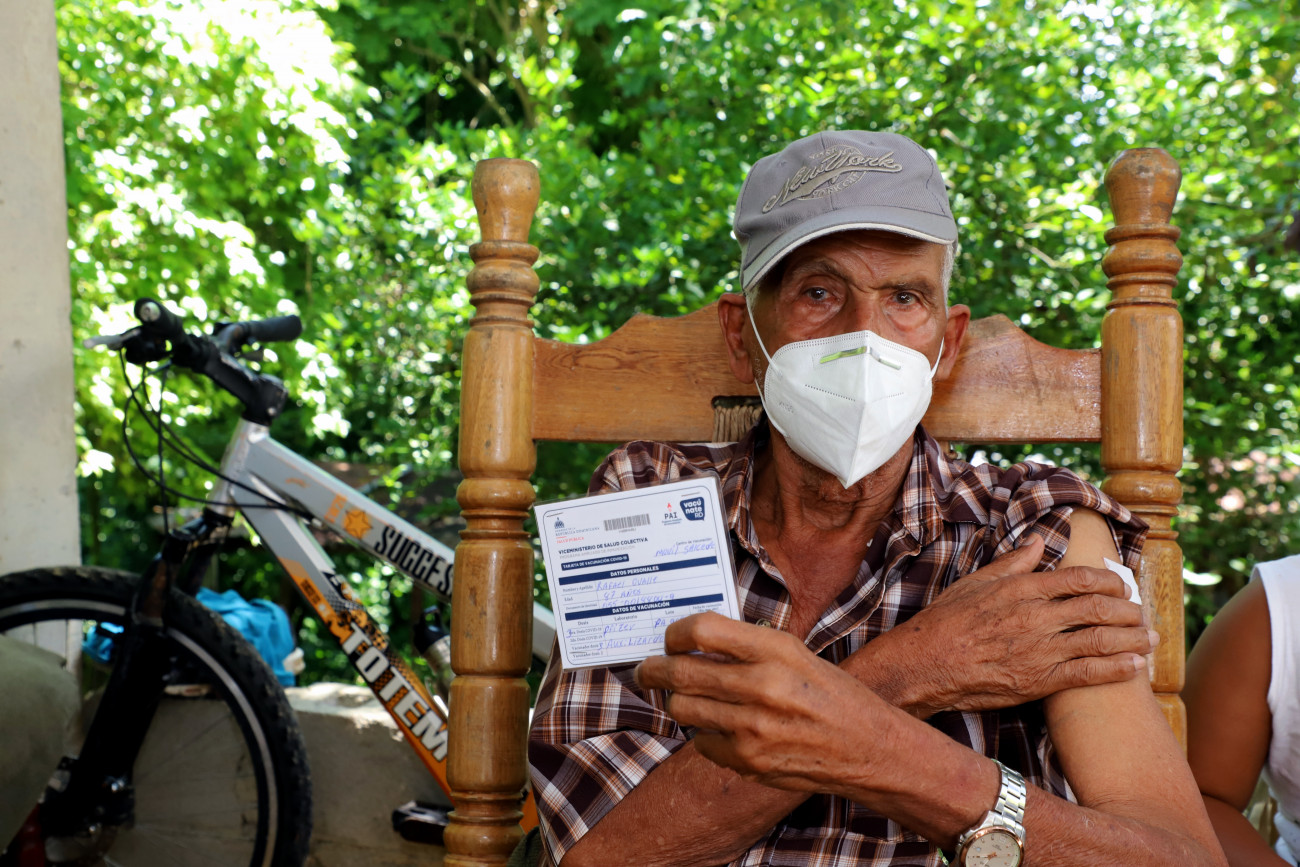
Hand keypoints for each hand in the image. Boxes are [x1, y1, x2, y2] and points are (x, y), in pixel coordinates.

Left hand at [635, 612, 892, 795]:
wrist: (868, 748)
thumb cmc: (833, 695)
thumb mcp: (797, 654)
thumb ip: (749, 646)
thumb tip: (695, 640)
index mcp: (776, 651)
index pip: (703, 631)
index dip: (676, 633)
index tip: (671, 638)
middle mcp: (763, 687)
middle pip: (681, 672)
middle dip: (655, 669)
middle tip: (648, 669)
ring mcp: (754, 729)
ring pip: (683, 708)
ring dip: (676, 701)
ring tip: (683, 696)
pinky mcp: (749, 762)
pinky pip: (701, 741)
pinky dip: (702, 731)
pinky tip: (718, 725)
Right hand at [863, 534, 1153, 716]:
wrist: (926, 663)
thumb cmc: (946, 621)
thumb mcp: (976, 582)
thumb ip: (1011, 562)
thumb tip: (1036, 540)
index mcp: (1022, 589)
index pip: (1080, 579)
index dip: (1110, 581)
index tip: (1122, 585)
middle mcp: (1036, 616)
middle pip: (1098, 608)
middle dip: (1128, 610)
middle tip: (1143, 614)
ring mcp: (1040, 649)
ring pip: (1100, 640)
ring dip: (1132, 639)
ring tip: (1151, 640)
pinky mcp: (1039, 680)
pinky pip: (1087, 673)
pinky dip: (1116, 669)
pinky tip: (1135, 667)